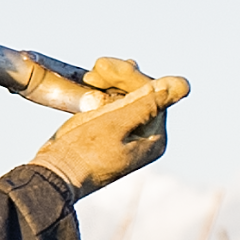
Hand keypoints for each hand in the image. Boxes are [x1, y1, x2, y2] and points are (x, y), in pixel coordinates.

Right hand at [30, 58, 191, 195]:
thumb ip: (147, 103)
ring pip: (128, 95)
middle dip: (120, 77)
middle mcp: (146, 136)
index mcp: (154, 138)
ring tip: (91, 75)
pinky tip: (92, 82)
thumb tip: (185, 84)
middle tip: (96, 66)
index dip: (130, 76)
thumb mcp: (116, 123)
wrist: (55, 174)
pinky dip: (104, 91)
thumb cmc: (84, 152)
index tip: (102, 65)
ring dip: (111, 81)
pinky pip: (115, 103)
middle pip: (142, 93)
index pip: (153, 93)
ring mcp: (129, 133)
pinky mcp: (112, 131)